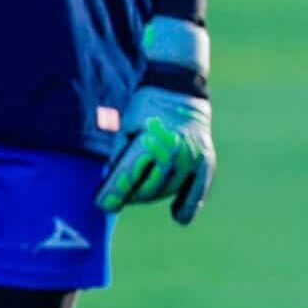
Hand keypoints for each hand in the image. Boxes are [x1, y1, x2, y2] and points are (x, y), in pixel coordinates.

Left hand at [95, 18, 213, 225]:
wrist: (179, 90)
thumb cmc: (146, 109)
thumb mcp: (126, 126)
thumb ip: (120, 155)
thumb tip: (112, 183)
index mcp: (149, 141)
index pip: (128, 176)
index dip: (114, 193)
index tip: (101, 205)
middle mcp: (173, 152)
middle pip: (149, 187)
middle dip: (131, 195)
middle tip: (119, 197)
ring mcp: (192, 158)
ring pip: (169, 190)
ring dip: (152, 196)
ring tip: (139, 196)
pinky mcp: (206, 161)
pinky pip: (198, 190)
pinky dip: (188, 205)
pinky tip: (178, 217)